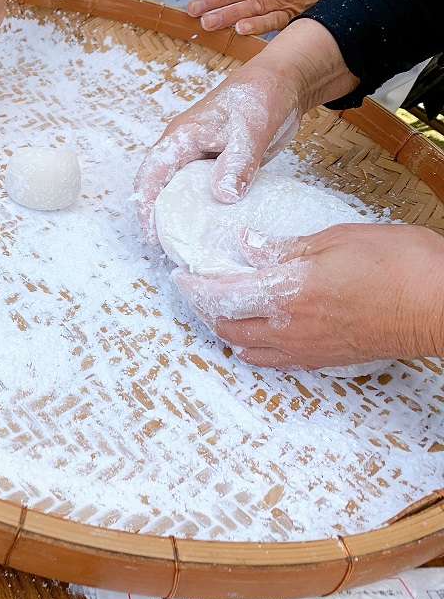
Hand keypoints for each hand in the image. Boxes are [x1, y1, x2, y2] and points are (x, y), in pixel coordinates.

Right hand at [133, 70, 300, 243]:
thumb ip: (236, 164)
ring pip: (181, 190)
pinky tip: (213, 226)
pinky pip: (203, 190)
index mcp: (181, 136)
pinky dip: (204, 209)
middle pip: (159, 186)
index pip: (152, 175)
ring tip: (187, 242)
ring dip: (181, 214)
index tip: (153, 235)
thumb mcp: (250, 131)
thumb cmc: (261, 96)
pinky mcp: (218, 164)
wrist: (284, 83)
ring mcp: (201, 157)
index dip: (147, 206)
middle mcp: (184, 148)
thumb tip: (222, 197)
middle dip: (158, 216)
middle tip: (168, 246)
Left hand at [171, 223, 443, 369]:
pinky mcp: (325, 359)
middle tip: (197, 290)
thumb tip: (246, 247)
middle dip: (204, 308)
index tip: (180, 276)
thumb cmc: (399, 265)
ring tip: (221, 309)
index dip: (194, 286)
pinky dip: (254, 348)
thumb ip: (283, 248)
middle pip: (226, 326)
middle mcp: (289, 327)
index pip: (220, 295)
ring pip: (247, 347)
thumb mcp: (335, 239)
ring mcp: (307, 348)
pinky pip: (275, 360)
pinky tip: (255, 337)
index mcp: (287, 292)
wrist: (441, 305)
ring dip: (226, 329)